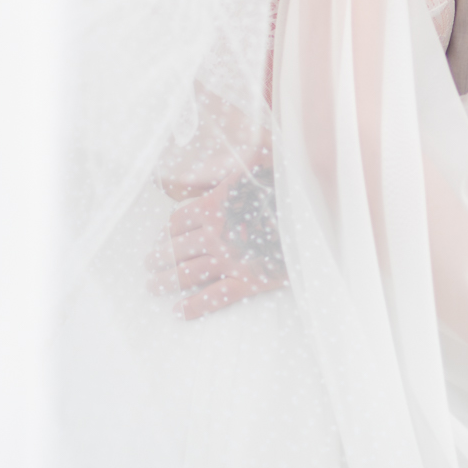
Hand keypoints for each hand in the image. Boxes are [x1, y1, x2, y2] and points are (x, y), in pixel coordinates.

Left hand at [146, 158, 285, 319]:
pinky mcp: (249, 280)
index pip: (178, 220)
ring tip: (153, 286)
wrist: (317, 213)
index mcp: (215, 205)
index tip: (163, 236)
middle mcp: (216, 234)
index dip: (167, 230)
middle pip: (176, 248)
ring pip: (187, 273)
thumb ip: (229, 164)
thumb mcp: (256, 161)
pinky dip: (194, 306)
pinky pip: (214, 297)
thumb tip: (208, 156)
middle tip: (149, 264)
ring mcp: (231, 259)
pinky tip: (179, 311)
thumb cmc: (288, 183)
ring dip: (166, 281)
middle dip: (159, 257)